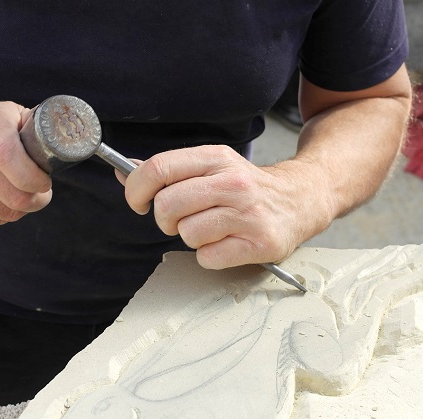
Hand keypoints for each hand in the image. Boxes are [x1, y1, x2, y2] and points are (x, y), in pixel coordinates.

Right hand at [0, 101, 51, 225]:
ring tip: (23, 196)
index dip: (32, 177)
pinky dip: (0, 216)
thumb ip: (36, 129)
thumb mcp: (11, 115)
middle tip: (41, 194)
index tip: (45, 183)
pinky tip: (2, 201)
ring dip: (19, 210)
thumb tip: (65, 144)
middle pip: (10, 194)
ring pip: (1, 212)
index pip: (7, 154)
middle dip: (35, 200)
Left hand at [121, 145, 328, 268]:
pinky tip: (226, 242)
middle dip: (164, 219)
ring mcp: (248, 213)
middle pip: (166, 205)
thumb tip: (122, 171)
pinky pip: (207, 257)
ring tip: (211, 229)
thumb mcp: (210, 167)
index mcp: (215, 158)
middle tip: (179, 219)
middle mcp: (232, 182)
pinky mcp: (259, 242)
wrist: (300, 199)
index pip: (158, 167)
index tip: (137, 202)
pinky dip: (210, 255)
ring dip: (190, 237)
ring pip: (186, 233)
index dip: (136, 189)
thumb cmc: (246, 187)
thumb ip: (167, 170)